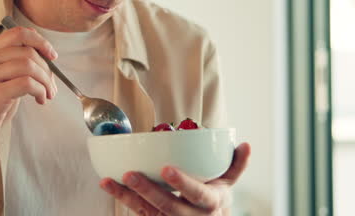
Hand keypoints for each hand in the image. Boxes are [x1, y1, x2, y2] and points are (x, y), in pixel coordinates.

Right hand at [0, 27, 58, 159]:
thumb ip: (15, 64)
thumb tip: (45, 56)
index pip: (18, 33)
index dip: (40, 41)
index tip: (52, 55)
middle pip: (27, 51)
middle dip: (47, 69)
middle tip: (52, 85)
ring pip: (29, 66)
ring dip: (46, 81)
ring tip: (47, 94)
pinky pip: (27, 84)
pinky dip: (40, 91)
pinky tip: (40, 100)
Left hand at [99, 142, 250, 214]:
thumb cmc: (213, 199)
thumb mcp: (228, 184)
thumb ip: (236, 165)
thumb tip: (246, 145)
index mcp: (210, 203)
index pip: (197, 194)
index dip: (182, 183)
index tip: (167, 169)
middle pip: (169, 207)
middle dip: (148, 191)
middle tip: (130, 174)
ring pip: (149, 212)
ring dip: (127, 197)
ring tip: (108, 181)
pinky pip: (139, 213)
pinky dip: (124, 200)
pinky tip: (109, 186)